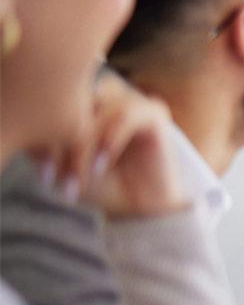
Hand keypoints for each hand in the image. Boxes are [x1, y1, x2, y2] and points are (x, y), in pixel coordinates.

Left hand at [35, 74, 186, 218]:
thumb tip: (29, 129)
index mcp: (83, 103)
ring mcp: (130, 101)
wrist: (139, 207)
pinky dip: (109, 141)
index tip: (44, 175)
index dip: (44, 137)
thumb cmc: (100, 186)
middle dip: (63, 140)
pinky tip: (101, 167)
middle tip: (58, 177)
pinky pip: (126, 116)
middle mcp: (105, 97)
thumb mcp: (62, 166)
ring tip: (81, 175)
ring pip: (97, 109)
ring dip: (84, 144)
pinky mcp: (153, 113)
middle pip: (74, 103)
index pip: (55, 105)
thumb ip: (45, 144)